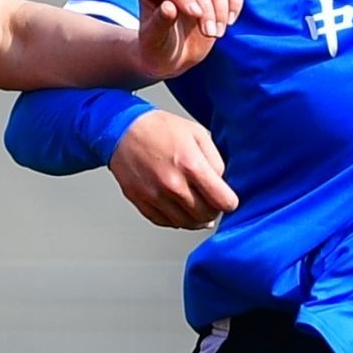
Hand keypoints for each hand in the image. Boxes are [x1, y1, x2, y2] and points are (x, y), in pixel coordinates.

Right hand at [109, 111, 235, 229]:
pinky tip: (179, 208)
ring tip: (196, 205)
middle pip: (205, 216)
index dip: (229, 202)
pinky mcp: (140, 201)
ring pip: (186, 223)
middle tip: (211, 201)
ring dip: (195, 218)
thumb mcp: (198, 134)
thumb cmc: (160, 128)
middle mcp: (173, 185)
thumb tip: (222, 186)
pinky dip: (175, 219)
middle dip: (213, 210)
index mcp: (191, 165)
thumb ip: (216, 161)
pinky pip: (165, 222)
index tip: (227, 199)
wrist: (122, 129)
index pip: (222, 201)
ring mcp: (155, 196)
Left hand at [134, 0, 240, 77]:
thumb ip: (158, 24)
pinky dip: (235, 1)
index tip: (197, 16)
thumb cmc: (157, 47)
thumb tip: (168, 7)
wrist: (172, 54)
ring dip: (221, 7)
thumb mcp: (153, 42)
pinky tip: (229, 21)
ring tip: (217, 33)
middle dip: (205, 7)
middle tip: (210, 34)